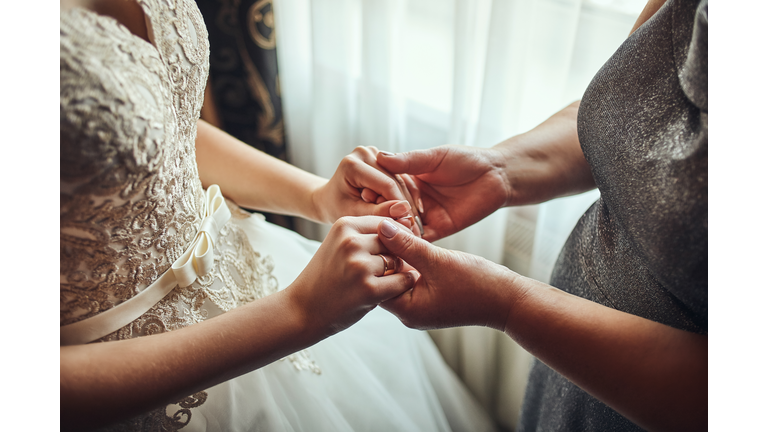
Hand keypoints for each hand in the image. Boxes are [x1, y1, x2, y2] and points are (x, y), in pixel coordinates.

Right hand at [287, 216, 416, 335]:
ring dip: (395, 273)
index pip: (386, 223)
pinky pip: (401, 282)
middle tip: (379, 272)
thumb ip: (367, 235)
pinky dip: (400, 287)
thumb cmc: (326, 277)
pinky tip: (387, 292)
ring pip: (398, 262)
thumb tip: (406, 226)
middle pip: (394, 242)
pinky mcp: (368, 289)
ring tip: (375, 282)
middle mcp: (351, 242)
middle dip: (394, 256)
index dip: (393, 238)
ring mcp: (359, 266)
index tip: (388, 253)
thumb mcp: (340, 245)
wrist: (301, 310)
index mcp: (344, 225)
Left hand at [311, 146, 421, 235]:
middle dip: (406, 206)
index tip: (411, 226)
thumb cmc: (336, 207)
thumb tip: (404, 211)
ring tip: (415, 224)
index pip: (386, 185)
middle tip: (417, 230)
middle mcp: (365, 153)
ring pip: (401, 179)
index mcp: (353, 164)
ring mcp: (375, 152)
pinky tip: (411, 213)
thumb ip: (376, 212)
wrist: (329, 197)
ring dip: (408, 202)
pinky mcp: (383, 157)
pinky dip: (405, 195)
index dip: (401, 207)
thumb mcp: (353, 214)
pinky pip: (399, 178)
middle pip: (395, 181)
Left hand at [375, 219, 516, 330]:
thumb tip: (381, 227)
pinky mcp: (431, 297)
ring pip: (399, 276)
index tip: (373, 232)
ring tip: (396, 229)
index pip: (374, 282)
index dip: (372, 256)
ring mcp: (420, 306)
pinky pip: (413, 276)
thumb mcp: (438, 260)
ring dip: (398, 254)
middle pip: (384, 279)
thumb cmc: (478, 284)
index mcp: (407, 310)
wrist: (509, 300)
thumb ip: (407, 245)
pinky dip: (411, 260)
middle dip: (383, 254)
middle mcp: (409, 312)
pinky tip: (411, 238)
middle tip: (381, 227)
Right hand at [376, 145, 509, 240]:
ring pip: (403, 227)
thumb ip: (409, 161)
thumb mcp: (435, 157)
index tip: (363, 195)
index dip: (374, 192)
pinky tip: (401, 243)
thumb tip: (380, 157)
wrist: (498, 175)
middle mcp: (414, 199)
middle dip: (382, 215)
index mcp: (409, 180)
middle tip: (372, 219)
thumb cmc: (468, 159)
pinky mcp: (440, 230)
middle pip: (391, 210)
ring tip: (383, 233)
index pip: (385, 189)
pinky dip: (412, 242)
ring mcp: (426, 216)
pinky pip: (422, 240)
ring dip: (394, 230)